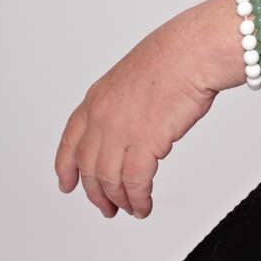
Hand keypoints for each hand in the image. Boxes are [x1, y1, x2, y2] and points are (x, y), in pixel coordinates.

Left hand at [55, 17, 219, 218]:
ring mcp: (120, 131)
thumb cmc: (176, 54)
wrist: (193, 51)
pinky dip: (138, 199)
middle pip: (89, 167)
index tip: (67, 183)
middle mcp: (102, 116)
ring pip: (109, 180)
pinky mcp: (144, 144)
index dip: (66, 167)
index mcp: (97, 98)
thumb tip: (133, 122)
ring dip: (119, 200)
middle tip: (105, 206)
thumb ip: (124, 102)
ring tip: (129, 209)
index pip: (70, 141)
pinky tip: (143, 205)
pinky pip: (135, 183)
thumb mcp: (133, 74)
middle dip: (95, 193)